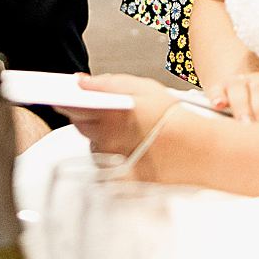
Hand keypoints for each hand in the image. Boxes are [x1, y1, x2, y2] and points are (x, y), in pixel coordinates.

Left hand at [60, 74, 182, 168]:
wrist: (200, 150)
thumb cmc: (175, 118)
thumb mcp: (142, 88)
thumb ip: (107, 83)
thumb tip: (81, 81)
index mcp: (108, 115)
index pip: (71, 108)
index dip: (64, 101)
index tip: (59, 97)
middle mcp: (106, 140)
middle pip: (81, 126)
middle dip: (85, 116)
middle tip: (103, 110)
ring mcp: (113, 159)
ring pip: (93, 145)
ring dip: (98, 135)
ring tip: (123, 128)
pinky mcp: (121, 176)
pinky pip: (106, 165)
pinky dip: (110, 155)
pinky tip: (127, 147)